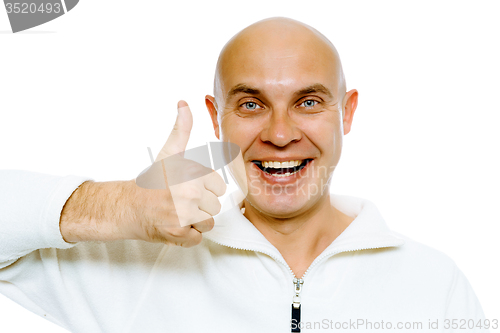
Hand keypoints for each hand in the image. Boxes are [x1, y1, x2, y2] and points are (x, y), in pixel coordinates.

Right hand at [131, 100, 225, 246]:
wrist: (127, 206)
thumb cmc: (151, 181)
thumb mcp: (170, 153)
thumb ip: (181, 129)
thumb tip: (184, 103)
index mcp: (193, 173)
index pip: (218, 188)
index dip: (205, 190)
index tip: (187, 188)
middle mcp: (190, 193)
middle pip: (214, 207)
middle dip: (200, 207)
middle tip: (180, 202)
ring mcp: (184, 214)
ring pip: (208, 223)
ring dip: (195, 222)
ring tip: (177, 214)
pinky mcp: (177, 233)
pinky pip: (197, 238)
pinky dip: (186, 236)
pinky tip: (173, 225)